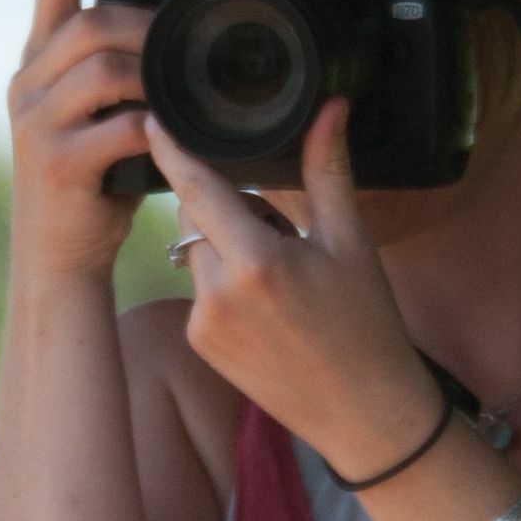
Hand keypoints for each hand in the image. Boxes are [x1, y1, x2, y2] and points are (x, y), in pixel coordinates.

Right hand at [8, 0, 157, 277]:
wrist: (59, 256)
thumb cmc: (92, 181)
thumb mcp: (94, 112)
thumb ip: (118, 68)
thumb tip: (173, 26)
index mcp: (36, 62)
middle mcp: (27, 85)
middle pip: (88, 22)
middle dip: (146, 22)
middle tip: (184, 38)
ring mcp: (37, 124)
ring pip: (103, 68)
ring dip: (154, 73)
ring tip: (182, 89)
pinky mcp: (59, 164)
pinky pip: (120, 127)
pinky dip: (159, 127)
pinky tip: (177, 135)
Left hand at [148, 98, 444, 477]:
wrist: (364, 414)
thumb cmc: (368, 324)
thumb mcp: (351, 243)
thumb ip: (328, 170)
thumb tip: (330, 107)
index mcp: (257, 262)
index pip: (198, 190)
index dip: (172, 151)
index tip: (152, 119)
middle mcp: (218, 293)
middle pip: (196, 218)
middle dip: (225, 209)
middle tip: (282, 234)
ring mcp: (203, 324)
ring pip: (196, 254)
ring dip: (224, 248)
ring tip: (280, 279)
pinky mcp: (199, 345)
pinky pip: (199, 290)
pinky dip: (223, 285)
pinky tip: (267, 310)